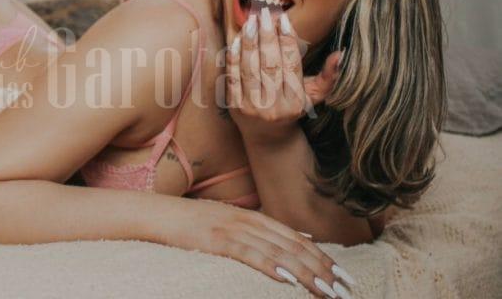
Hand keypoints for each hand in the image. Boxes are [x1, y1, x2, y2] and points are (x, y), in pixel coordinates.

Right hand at [184, 200, 355, 296]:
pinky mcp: (217, 239)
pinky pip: (250, 254)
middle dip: (324, 269)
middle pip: (294, 246)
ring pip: (279, 252)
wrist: (157, 213)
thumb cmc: (191, 223)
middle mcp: (248, 221)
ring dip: (307, 273)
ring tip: (328, 291)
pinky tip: (289, 279)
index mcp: (254, 217)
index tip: (344, 277)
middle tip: (346, 289)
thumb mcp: (231, 222)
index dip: (323, 258)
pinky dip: (272, 266)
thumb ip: (264, 230)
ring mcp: (233, 229)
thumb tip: (300, 236)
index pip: (298, 238)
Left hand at [225, 7, 343, 143]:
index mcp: (296, 100)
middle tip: (264, 13)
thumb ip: (329, 76)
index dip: (288, 39)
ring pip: (250, 68)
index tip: (283, 18)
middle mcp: (275, 105)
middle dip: (267, 36)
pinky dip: (234, 57)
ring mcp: (252, 106)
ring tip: (251, 21)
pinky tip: (237, 39)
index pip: (292, 64)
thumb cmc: (293, 108)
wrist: (267, 137)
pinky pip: (233, 77)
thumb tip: (341, 54)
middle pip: (270, 64)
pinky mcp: (234, 106)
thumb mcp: (315, 96)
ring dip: (249, 42)